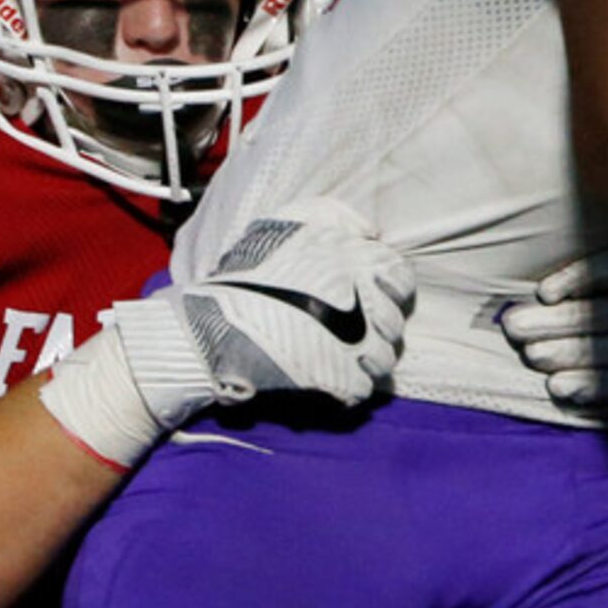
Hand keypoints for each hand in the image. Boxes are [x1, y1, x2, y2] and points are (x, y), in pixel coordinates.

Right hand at [40, 200, 413, 467]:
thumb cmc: (243, 275)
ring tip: (338, 357)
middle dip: (377, 328)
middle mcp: (362, 298)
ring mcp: (353, 343)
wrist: (207, 328)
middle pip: (395, 322)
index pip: (400, 277)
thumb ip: (334, 218)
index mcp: (352, 261)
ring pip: (385, 358)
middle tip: (347, 332)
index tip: (365, 297)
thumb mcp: (285, 224)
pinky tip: (327, 379)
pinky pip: (362, 388)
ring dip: (366, 360)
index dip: (387, 289)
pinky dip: (348, 388)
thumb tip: (372, 233)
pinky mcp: (338, 380)